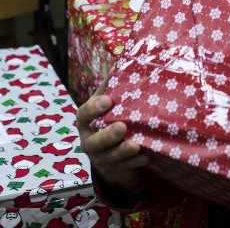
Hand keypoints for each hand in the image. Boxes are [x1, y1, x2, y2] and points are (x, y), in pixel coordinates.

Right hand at [77, 77, 148, 195]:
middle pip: (94, 141)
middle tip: (122, 126)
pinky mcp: (114, 170)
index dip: (94, 108)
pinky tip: (146, 156)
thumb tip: (123, 59)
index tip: (107, 100)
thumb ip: (112, 86)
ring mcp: (101, 158)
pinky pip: (124, 168)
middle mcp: (90, 140)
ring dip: (123, 151)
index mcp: (87, 121)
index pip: (84, 114)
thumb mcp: (110, 104)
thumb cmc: (110, 119)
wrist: (112, 153)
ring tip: (136, 144)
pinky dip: (135, 162)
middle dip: (107, 135)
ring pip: (109, 157)